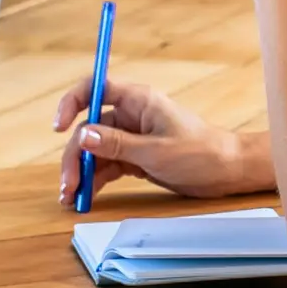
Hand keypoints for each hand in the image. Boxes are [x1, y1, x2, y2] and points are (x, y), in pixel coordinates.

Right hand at [52, 78, 257, 207]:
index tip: (58, 126)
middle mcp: (130, 116)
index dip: (72, 102)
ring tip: (72, 198)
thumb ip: (117, 144)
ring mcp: (131, 138)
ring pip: (94, 151)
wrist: (228, 172)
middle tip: (68, 185)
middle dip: (75, 156)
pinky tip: (86, 196)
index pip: (94, 89)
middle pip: (88, 129)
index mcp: (137, 101)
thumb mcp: (156, 151)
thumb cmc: (201, 152)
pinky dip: (95, 180)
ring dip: (81, 173)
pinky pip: (106, 166)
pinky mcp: (134, 158)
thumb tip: (82, 135)